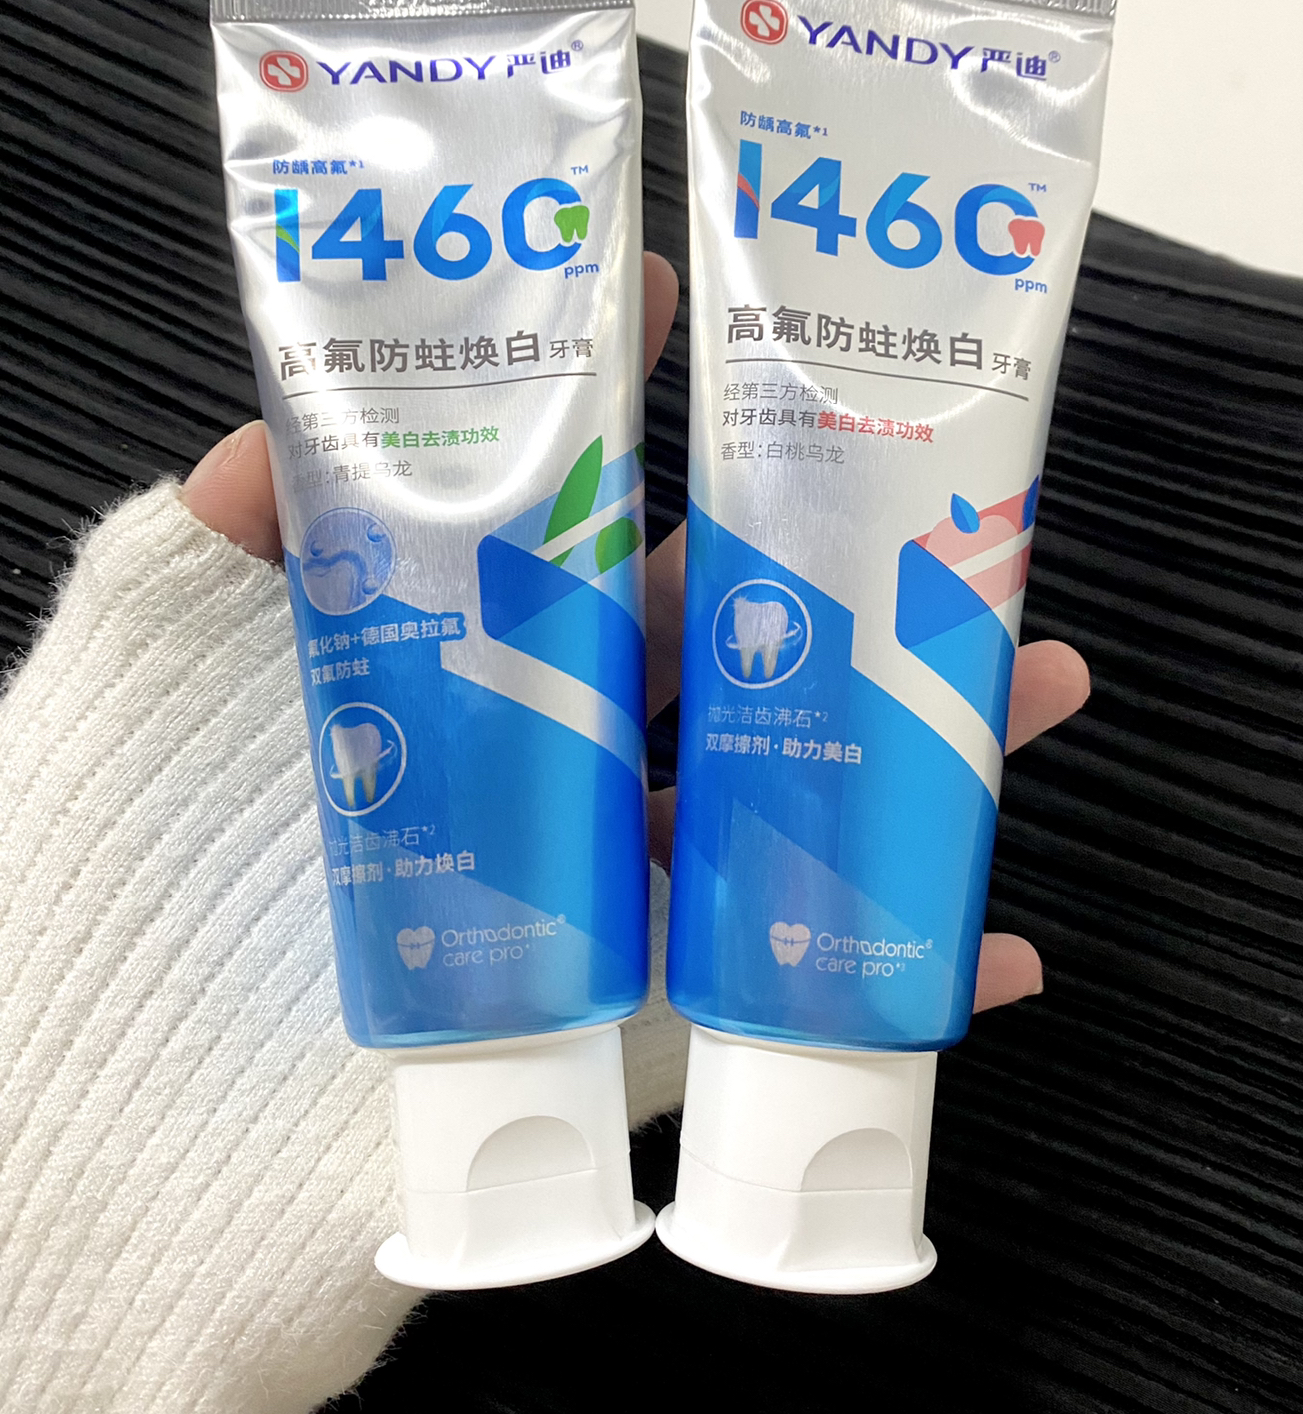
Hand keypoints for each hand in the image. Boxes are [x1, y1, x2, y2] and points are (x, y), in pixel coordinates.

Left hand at [184, 251, 1087, 1017]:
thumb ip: (231, 532)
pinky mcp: (640, 1004)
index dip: (680, 437)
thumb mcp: (186, 654)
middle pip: (742, 658)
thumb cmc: (165, 837)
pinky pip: (788, 988)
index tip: (774, 340)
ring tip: (1038, 683)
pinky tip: (1001, 951)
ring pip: (795, 797)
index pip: (607, 532)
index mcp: (488, 662)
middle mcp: (569, 760)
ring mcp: (616, 881)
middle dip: (861, 590)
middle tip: (971, 527)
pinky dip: (902, 973)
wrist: (153, 1074)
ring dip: (929, 747)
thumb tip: (277, 420)